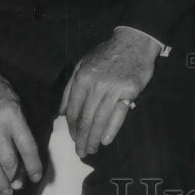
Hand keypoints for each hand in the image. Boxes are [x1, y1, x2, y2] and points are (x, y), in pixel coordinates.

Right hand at [0, 60, 42, 194]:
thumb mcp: (17, 102)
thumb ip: (20, 126)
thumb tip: (24, 154)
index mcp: (12, 116)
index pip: (26, 146)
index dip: (33, 165)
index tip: (36, 176)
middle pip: (8, 159)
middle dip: (15, 177)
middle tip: (18, 186)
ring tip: (6, 191)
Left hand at [63, 28, 159, 157]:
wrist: (133, 42)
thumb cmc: (107, 54)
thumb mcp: (83, 65)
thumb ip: (70, 88)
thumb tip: (61, 112)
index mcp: (82, 78)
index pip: (73, 110)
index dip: (71, 128)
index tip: (73, 139)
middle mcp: (95, 85)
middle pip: (85, 119)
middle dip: (81, 139)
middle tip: (80, 152)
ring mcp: (113, 89)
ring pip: (99, 120)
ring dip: (93, 138)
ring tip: (91, 150)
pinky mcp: (129, 91)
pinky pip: (118, 115)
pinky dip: (111, 129)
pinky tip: (106, 140)